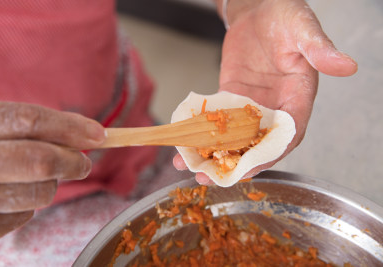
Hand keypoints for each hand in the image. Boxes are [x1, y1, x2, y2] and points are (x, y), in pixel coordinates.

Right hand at [0, 101, 104, 242]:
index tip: (99, 134)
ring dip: (48, 187)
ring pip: (36, 195)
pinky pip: (19, 220)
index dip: (69, 128)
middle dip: (71, 162)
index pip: (27, 121)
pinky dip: (26, 208)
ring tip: (36, 180)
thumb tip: (90, 132)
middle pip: (37, 161)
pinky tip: (11, 197)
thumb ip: (31, 127)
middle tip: (83, 163)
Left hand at [174, 0, 356, 183]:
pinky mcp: (231, 97)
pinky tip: (185, 144)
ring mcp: (251, 105)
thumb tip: (346, 65)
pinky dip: (203, 133)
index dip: (270, 153)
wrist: (260, 8)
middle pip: (257, 144)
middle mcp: (274, 107)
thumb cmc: (286, 16)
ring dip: (213, 154)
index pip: (288, 134)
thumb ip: (320, 50)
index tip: (248, 168)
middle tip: (211, 178)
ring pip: (234, 137)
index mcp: (298, 98)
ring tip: (190, 168)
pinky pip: (218, 120)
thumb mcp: (304, 30)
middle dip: (235, 164)